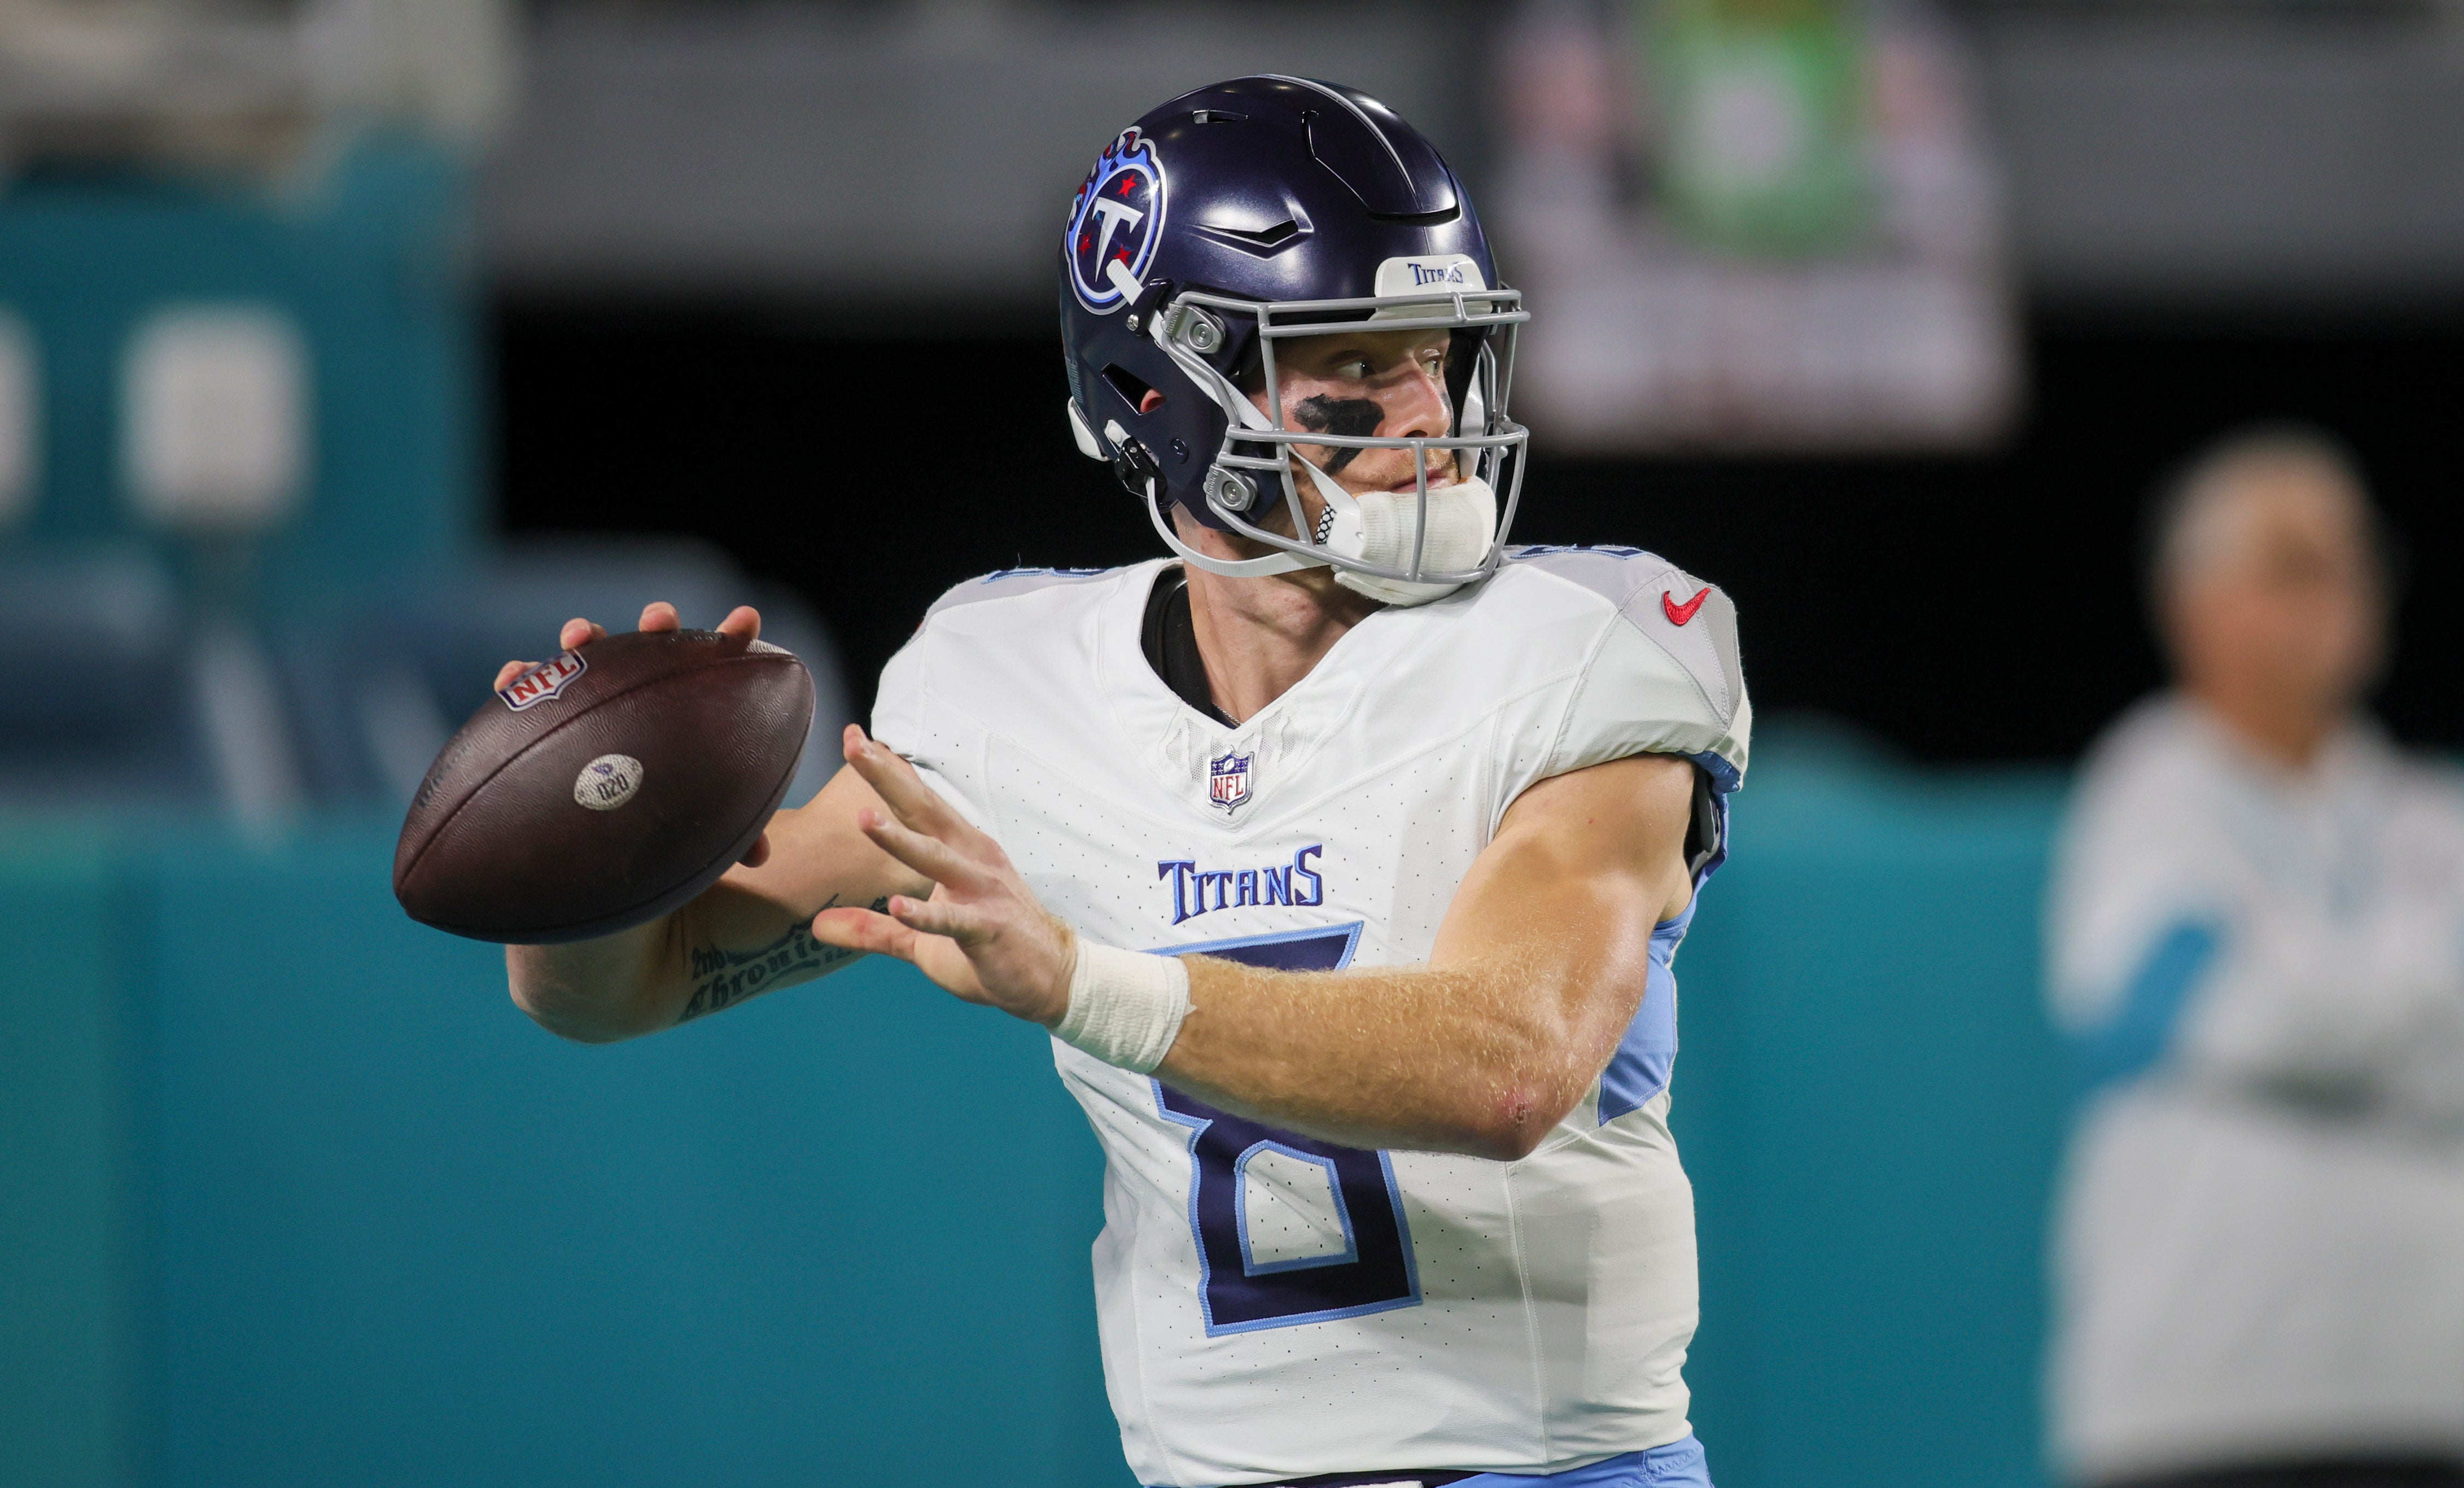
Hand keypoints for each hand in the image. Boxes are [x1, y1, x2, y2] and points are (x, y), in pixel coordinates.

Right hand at [491, 600, 770, 865]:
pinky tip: (512, 676)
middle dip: (658, 624)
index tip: (746, 620)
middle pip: (655, 644)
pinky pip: (528, 687)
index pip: (717, 664)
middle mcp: (643, 692)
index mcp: (689, 709)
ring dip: (585, 634)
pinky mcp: (547, 712)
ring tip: (579, 636)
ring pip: (591, 653)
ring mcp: (594, 696)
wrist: (600, 846)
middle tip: (659, 621)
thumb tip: (760, 857)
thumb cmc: (665, 826)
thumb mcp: (701, 829)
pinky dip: (518, 675)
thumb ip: (733, 835)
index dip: (733, 638)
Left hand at [806, 725, 1075, 1025]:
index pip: (917, 803)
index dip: (886, 772)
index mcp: (959, 848)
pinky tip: (900, 906)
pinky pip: (954, 920)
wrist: (1051, 977)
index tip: (852, 738)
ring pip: (936, 859)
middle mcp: (971, 858)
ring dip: (900, 839)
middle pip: (924, 812)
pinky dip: (927, 913)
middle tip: (854, 747)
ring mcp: (982, 892)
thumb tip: (818, 926)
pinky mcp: (988, 929)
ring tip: (865, 819)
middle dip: (888, 779)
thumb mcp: (921, 937)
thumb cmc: (989, 947)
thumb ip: (872, 928)